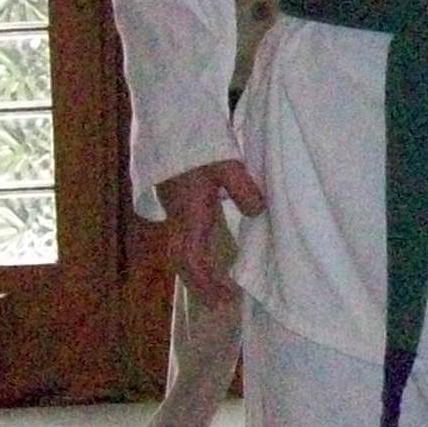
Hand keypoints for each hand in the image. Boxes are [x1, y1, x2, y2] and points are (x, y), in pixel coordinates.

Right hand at [156, 156, 264, 304]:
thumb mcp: (227, 164)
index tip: (223, 299)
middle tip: (220, 303)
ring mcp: (174, 210)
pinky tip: (205, 255)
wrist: (168, 123)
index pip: (193, 259)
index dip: (206, 283)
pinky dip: (192, 256)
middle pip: (182, 262)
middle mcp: (178, 217)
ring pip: (179, 251)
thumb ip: (244, 190)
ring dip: (194, 272)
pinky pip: (180, 239)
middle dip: (199, 285)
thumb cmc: (198, 143)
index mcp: (190, 214)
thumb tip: (259, 214)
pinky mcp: (174, 202)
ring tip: (214, 286)